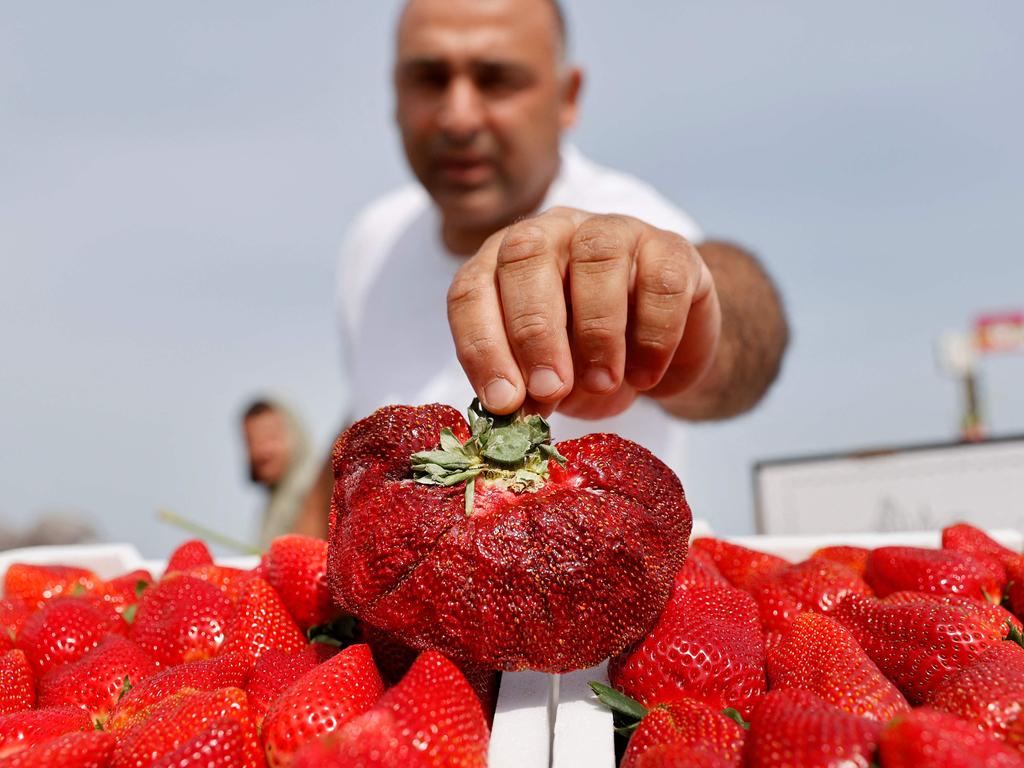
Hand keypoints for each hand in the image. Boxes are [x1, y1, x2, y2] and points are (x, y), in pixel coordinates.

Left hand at [447, 207, 721, 418]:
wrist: (659, 352)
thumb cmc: (586, 360)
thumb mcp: (547, 378)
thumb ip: (526, 386)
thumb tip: (514, 411)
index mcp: (504, 263)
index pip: (473, 289)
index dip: (481, 345)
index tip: (503, 401)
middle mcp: (553, 232)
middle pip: (528, 254)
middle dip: (534, 330)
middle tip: (549, 390)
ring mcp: (615, 231)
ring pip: (598, 255)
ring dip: (596, 330)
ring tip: (602, 383)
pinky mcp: (672, 249)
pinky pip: (661, 281)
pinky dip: (653, 336)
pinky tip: (644, 377)